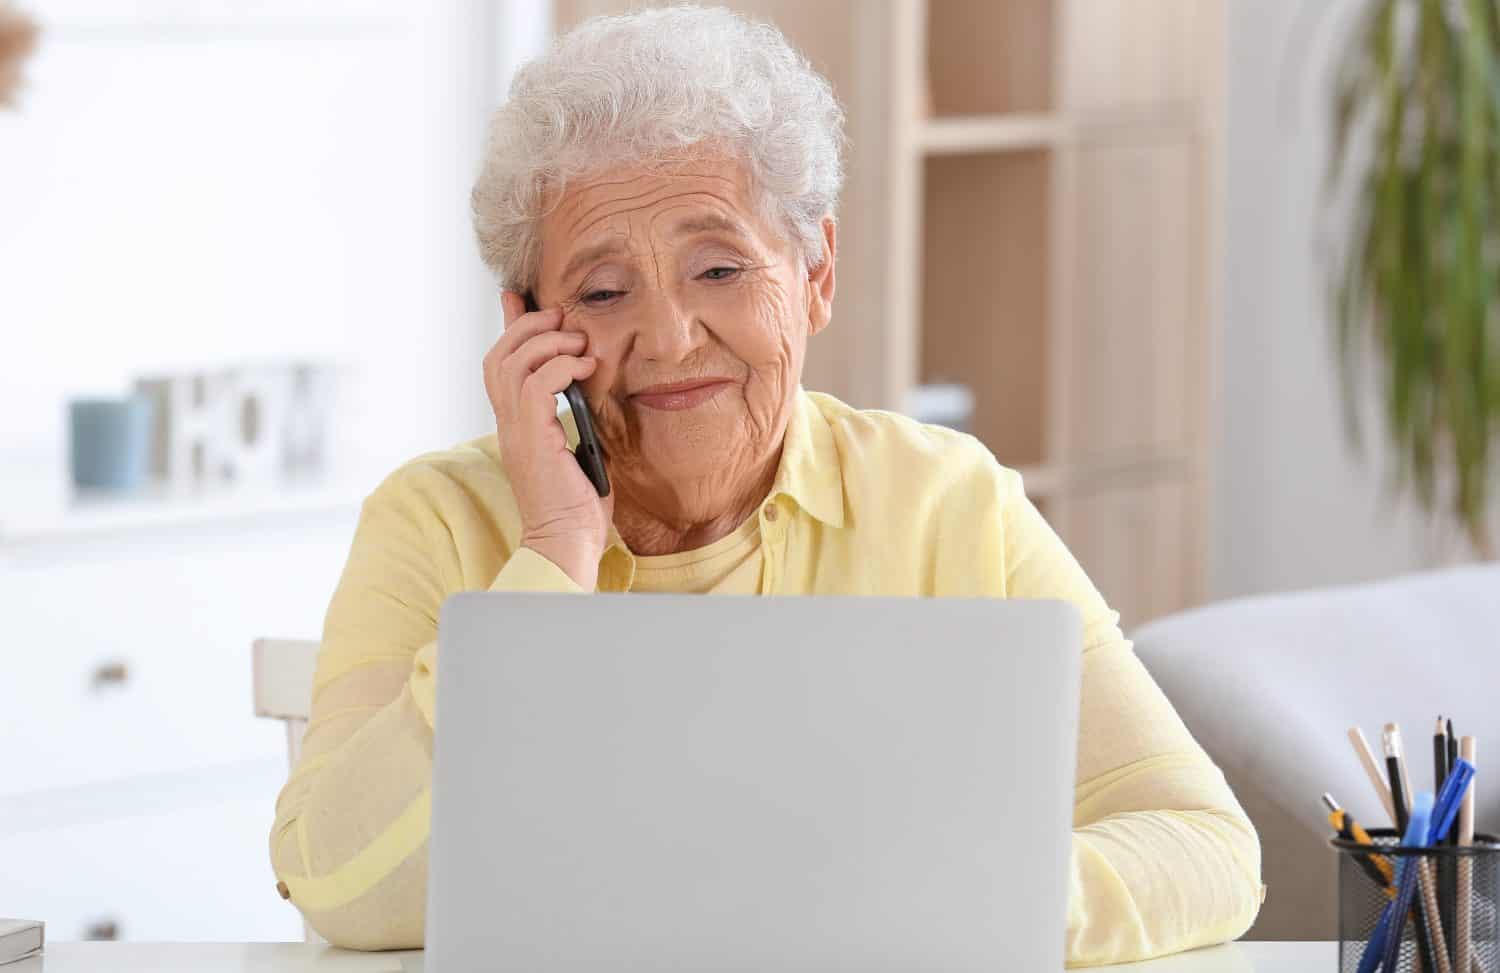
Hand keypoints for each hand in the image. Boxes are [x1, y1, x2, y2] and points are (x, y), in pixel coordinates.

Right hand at [484, 291, 613, 588]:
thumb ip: (576, 416)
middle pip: (500, 354)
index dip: (508, 327)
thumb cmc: (577, 504)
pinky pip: (537, 383)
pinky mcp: (532, 437)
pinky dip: (561, 366)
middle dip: (529, 326)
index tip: (517, 297)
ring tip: (579, 344)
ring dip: (549, 342)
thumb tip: (589, 387)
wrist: (567, 540)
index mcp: (515, 423)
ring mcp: (515, 430)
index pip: (500, 363)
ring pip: (514, 362)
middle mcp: (507, 423)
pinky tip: (585, 369)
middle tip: (562, 319)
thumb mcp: (580, 447)